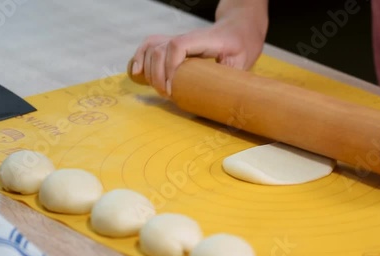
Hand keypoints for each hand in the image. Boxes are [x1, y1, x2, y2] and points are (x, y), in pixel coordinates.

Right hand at [130, 5, 266, 96]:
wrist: (238, 29)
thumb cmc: (242, 46)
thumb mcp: (243, 62)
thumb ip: (232, 78)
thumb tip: (222, 102)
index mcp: (205, 40)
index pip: (178, 45)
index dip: (170, 66)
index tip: (172, 87)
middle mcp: (188, 37)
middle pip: (160, 48)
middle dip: (157, 74)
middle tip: (167, 94)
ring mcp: (178, 39)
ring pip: (152, 46)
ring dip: (147, 69)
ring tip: (156, 88)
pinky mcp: (173, 44)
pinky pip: (150, 45)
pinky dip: (139, 57)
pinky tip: (136, 72)